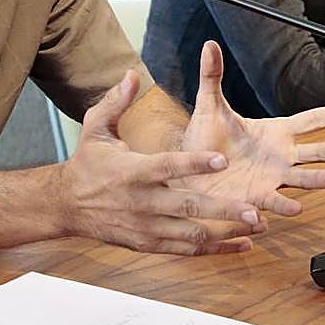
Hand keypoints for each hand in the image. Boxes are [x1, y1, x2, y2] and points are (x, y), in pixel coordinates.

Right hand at [56, 71, 262, 254]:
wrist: (66, 206)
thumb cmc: (87, 164)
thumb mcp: (95, 129)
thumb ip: (115, 103)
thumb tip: (131, 74)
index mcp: (132, 172)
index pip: (168, 166)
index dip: (195, 164)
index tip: (222, 160)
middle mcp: (141, 202)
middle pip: (187, 207)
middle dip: (223, 209)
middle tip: (254, 209)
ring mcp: (146, 227)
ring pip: (192, 233)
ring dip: (227, 232)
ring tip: (258, 225)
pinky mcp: (149, 244)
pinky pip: (187, 249)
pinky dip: (215, 249)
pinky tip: (242, 244)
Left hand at [179, 41, 324, 217]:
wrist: (189, 171)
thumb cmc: (204, 139)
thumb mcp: (209, 105)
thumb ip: (212, 75)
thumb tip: (209, 45)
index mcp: (275, 131)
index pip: (311, 121)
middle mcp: (280, 155)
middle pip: (314, 152)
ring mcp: (272, 178)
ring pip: (302, 178)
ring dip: (317, 179)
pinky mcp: (257, 198)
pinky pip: (275, 201)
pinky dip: (285, 206)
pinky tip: (296, 207)